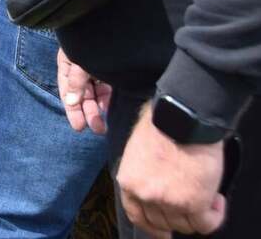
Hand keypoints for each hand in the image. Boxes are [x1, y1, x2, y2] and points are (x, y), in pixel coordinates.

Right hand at [57, 46, 111, 134]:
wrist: (109, 19)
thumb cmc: (89, 39)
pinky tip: (109, 108)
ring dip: (97, 109)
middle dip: (87, 113)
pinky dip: (106, 99)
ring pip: (94, 94)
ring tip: (103, 125)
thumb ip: (76, 80)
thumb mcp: (78, 59)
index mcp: (67, 65)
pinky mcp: (109, 69)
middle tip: (96, 129)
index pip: (67, 92)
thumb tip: (71, 102)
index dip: (72, 110)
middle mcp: (79, 69)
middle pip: (81, 95)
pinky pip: (106, 88)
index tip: (79, 127)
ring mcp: (94, 69)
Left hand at [116, 103, 226, 237]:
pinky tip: (216, 198)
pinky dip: (215, 214)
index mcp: (129, 181)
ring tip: (207, 192)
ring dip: (200, 213)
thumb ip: (143, 172)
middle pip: (164, 222)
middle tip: (193, 203)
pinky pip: (207, 223)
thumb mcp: (138, 149)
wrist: (182, 117)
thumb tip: (156, 183)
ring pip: (186, 225)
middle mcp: (145, 195)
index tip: (163, 233)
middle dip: (179, 216)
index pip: (137, 215)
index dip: (152, 227)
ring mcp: (169, 201)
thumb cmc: (162, 124)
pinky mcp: (194, 203)